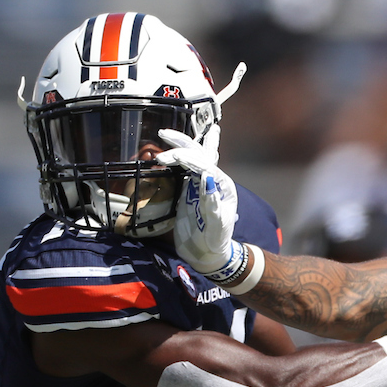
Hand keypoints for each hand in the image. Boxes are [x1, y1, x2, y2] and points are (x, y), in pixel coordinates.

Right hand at [156, 127, 241, 278]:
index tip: (166, 159)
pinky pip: (183, 170)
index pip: (204, 165)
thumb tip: (207, 178)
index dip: (186, 159)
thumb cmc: (216, 240)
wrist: (208, 253)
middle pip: (199, 154)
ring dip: (179, 146)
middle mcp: (213, 181)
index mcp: (222, 185)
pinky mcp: (189, 191)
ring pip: (191, 158)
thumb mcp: (216, 224)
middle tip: (164, 133)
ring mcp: (200, 184)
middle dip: (182, 143)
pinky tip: (166, 152)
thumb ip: (212, 202)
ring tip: (163, 134)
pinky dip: (174, 160)